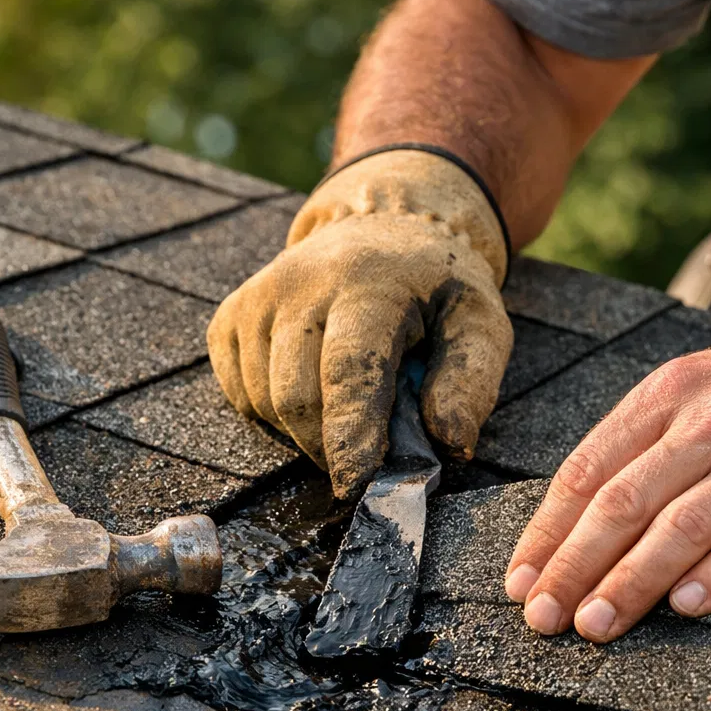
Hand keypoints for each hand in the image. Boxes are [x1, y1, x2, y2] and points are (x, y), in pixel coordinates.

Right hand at [208, 149, 510, 497]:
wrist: (382, 224)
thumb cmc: (437, 287)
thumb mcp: (479, 322)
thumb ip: (471, 382)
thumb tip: (449, 444)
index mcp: (370, 284)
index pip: (350, 371)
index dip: (350, 436)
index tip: (355, 486)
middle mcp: (301, 283)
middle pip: (296, 396)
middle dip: (329, 448)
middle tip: (367, 458)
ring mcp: (258, 297)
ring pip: (264, 402)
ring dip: (305, 432)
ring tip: (347, 413)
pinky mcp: (231, 316)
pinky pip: (240, 394)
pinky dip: (275, 414)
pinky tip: (312, 391)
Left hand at [505, 307, 710, 641]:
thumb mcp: (691, 386)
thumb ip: (634, 443)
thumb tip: (571, 516)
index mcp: (666, 396)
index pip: (587, 471)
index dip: (547, 532)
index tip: (521, 579)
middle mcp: (708, 424)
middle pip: (623, 504)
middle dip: (573, 567)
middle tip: (543, 617)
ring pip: (681, 527)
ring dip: (631, 582)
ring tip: (595, 623)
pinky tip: (684, 605)